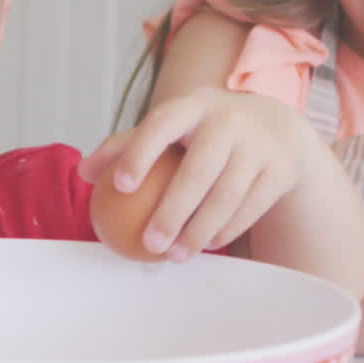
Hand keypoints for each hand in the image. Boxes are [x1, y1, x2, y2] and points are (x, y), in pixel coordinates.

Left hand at [79, 87, 316, 258]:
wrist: (277, 128)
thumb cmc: (204, 133)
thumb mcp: (172, 127)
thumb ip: (127, 145)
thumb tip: (83, 172)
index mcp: (195, 105)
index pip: (163, 123)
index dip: (140, 151)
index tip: (120, 185)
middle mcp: (229, 121)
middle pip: (199, 170)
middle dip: (172, 211)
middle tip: (149, 244)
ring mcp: (258, 145)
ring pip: (227, 196)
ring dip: (199, 232)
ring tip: (174, 257)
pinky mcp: (279, 170)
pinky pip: (249, 209)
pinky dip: (225, 231)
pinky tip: (204, 247)